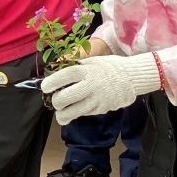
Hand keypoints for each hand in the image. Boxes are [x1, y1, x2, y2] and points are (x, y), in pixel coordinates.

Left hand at [41, 53, 160, 125]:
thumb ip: (76, 67)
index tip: (44, 87)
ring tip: (60, 114)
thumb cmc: (109, 67)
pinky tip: (72, 113)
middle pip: (65, 97)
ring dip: (62, 115)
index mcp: (87, 70)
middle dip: (55, 101)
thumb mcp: (92, 61)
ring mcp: (96, 99)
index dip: (51, 82)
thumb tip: (57, 71)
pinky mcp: (101, 109)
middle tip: (55, 100)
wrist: (132, 78)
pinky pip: (83, 114)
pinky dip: (75, 115)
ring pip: (72, 112)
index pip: (64, 76)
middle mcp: (90, 85)